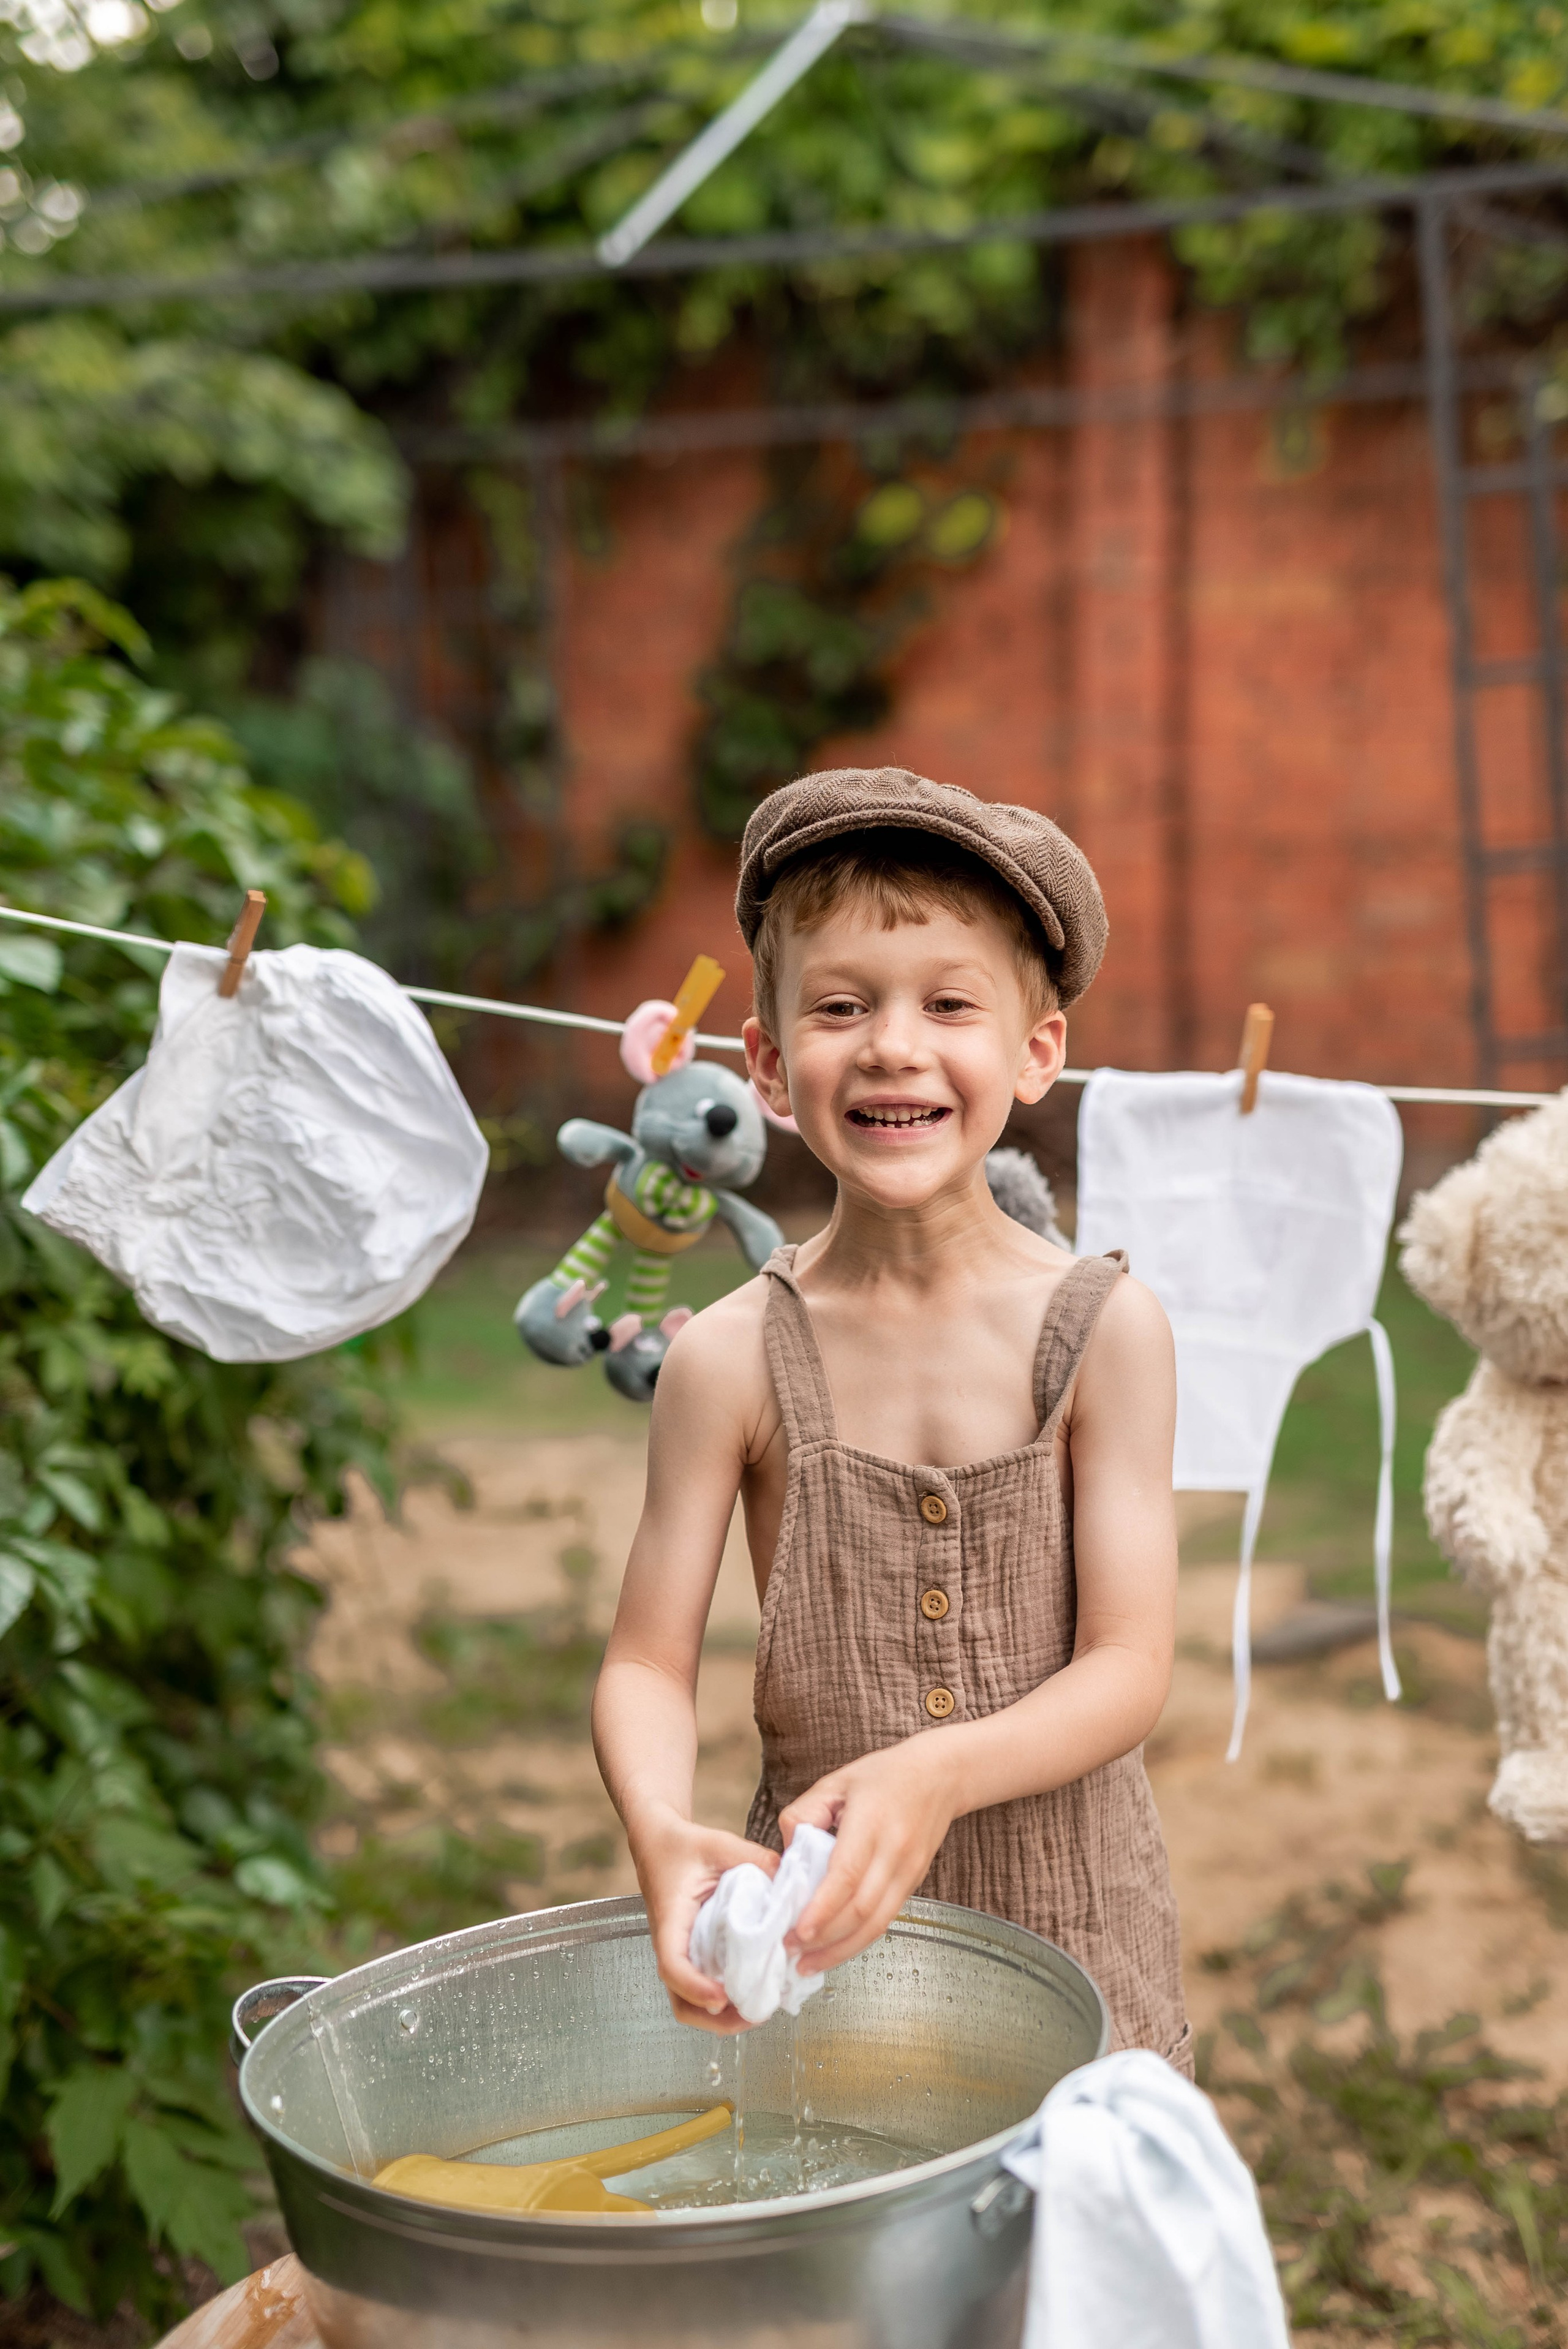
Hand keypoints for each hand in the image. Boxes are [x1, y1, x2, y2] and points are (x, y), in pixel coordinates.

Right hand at [628, 1808, 778, 2032]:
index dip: (696, 1988)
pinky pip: (701, 1988)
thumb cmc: (684, 1845)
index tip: (723, 1997)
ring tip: (759, 2008)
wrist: (659, 1842)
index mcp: (671, 1920)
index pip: (673, 1965)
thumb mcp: (719, 1844)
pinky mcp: (691, 1953)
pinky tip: (753, 1989)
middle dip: (716, 2020)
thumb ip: (755, 1859)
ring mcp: (680, 1953)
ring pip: (690, 2004)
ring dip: (721, 2017)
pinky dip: (724, 2001)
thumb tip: (792, 1883)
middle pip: (681, 2003)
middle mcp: (671, 1945)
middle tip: (756, 2013)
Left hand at [781, 1737, 957, 1977]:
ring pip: (876, 1923)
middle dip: (825, 1938)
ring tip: (809, 1964)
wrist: (940, 1776)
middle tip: (791, 1951)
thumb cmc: (883, 1776)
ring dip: (841, 1950)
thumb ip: (804, 1814)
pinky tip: (835, 1950)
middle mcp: (895, 1851)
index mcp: (872, 1822)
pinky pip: (885, 1919)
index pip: (846, 1874)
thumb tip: (786, 1856)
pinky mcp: (914, 1884)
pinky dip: (859, 1940)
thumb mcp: (835, 1781)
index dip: (822, 1908)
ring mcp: (908, 1871)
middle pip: (861, 1909)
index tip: (797, 1931)